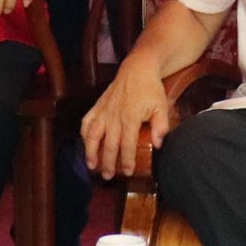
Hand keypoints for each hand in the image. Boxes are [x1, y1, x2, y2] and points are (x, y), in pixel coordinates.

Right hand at [82, 59, 172, 178]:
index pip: (127, 144)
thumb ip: (161, 126)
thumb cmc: (151, 89)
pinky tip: (85, 143)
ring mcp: (104, 111)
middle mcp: (114, 116)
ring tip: (91, 166)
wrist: (137, 69)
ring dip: (91, 151)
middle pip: (108, 144)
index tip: (127, 172)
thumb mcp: (162, 107)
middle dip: (107, 162)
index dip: (126, 160)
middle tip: (108, 177)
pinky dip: (84, 133)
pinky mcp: (98, 105)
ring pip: (93, 135)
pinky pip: (87, 121)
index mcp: (131, 118)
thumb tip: (158, 145)